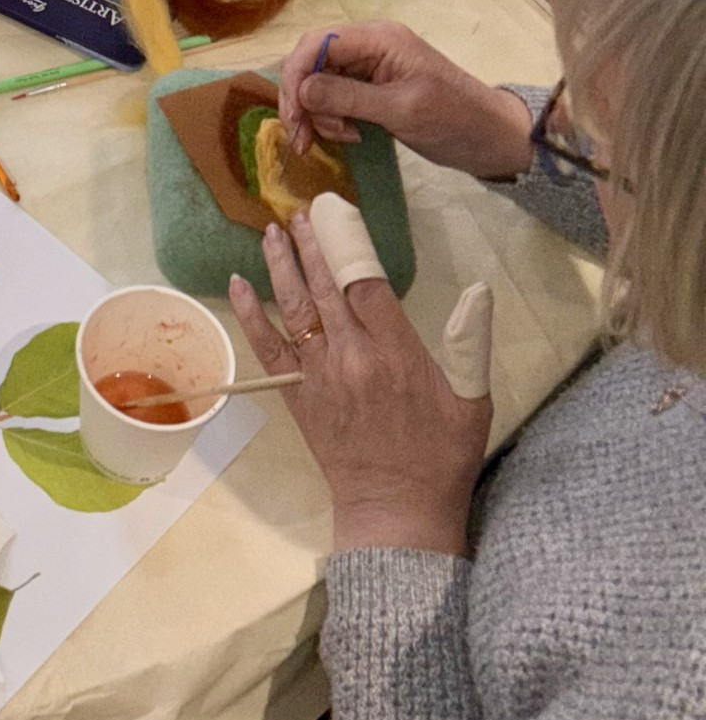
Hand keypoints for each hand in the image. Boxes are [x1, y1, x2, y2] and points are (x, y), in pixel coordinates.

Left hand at [230, 211, 489, 555]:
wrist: (397, 509)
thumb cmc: (442, 454)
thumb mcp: (474, 398)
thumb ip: (473, 341)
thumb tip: (479, 291)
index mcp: (397, 354)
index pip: (366, 283)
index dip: (349, 244)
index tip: (338, 212)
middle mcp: (352, 359)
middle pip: (325, 288)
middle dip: (311, 244)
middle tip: (299, 210)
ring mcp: (319, 377)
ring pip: (294, 310)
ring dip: (281, 268)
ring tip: (271, 232)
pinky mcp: (297, 396)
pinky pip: (269, 349)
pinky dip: (252, 315)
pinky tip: (240, 285)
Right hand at [278, 20, 533, 180]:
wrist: (491, 138)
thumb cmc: (454, 119)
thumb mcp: (401, 110)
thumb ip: (348, 97)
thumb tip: (301, 90)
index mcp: (379, 39)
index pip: (317, 43)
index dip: (296, 76)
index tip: (294, 117)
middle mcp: (369, 46)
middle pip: (312, 62)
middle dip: (302, 99)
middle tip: (303, 138)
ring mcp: (369, 68)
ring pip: (319, 82)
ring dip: (317, 113)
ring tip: (341, 138)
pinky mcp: (371, 89)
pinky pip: (334, 97)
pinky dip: (331, 117)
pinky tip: (348, 136)